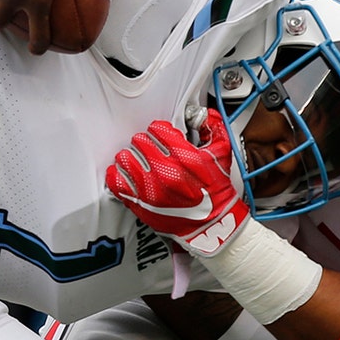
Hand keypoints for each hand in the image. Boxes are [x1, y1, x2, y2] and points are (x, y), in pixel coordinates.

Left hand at [106, 109, 248, 254]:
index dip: (159, 130)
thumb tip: (200, 113)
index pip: (158, 130)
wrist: (213, 225)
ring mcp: (151, 189)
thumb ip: (213, 127)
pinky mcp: (141, 204)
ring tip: (136, 158)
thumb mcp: (223, 154)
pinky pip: (117, 183)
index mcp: (186, 158)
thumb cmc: (216, 192)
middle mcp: (167, 172)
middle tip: (149, 147)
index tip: (160, 134)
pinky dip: (116, 174)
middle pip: (140, 141)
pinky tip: (123, 172)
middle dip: (145, 142)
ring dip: (130, 156)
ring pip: (125, 159)